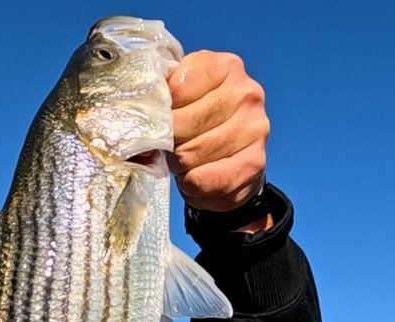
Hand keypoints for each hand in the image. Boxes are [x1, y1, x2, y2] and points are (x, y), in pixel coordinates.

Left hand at [168, 50, 268, 212]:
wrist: (231, 161)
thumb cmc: (199, 123)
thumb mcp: (182, 96)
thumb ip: (164, 94)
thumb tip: (139, 114)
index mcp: (226, 66)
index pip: (178, 87)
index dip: (160, 109)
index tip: (159, 118)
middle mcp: (247, 93)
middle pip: (185, 122)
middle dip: (168, 140)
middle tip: (168, 145)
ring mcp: (255, 128)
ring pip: (192, 153)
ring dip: (178, 163)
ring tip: (182, 160)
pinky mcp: (254, 163)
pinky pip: (204, 179)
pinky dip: (190, 183)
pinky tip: (193, 177)